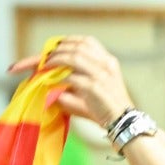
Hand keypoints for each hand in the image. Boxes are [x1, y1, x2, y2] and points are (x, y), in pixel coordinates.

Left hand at [10, 36, 135, 128]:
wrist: (123, 123)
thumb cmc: (104, 108)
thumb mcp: (92, 88)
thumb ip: (76, 76)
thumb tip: (47, 75)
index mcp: (107, 60)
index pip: (85, 41)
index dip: (65, 42)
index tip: (51, 49)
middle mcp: (106, 63)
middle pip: (77, 46)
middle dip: (56, 50)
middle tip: (41, 60)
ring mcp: (102, 74)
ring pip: (75, 57)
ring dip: (56, 60)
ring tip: (44, 67)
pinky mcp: (95, 87)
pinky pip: (72, 78)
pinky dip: (59, 79)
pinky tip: (51, 82)